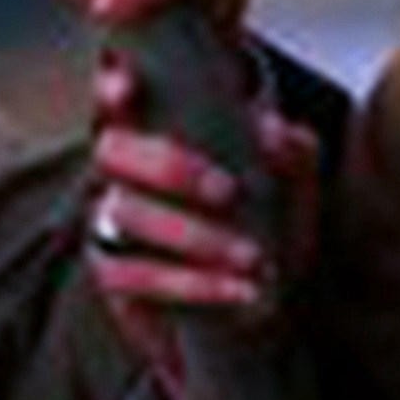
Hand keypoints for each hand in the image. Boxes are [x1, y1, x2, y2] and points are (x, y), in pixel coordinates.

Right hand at [86, 60, 318, 399]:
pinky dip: (192, 283)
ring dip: (193, 234)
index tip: (129, 85)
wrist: (259, 315)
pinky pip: (133, 274)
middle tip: (229, 190)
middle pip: (111, 150)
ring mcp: (108, 223)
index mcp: (158, 137)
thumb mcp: (291, 196)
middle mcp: (122, 174)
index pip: (119, 100)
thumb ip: (292, 157)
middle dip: (169, 166)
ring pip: (124, 213)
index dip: (112, 86)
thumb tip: (274, 128)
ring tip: (253, 257)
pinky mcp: (111, 275)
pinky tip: (240, 290)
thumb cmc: (266, 235)